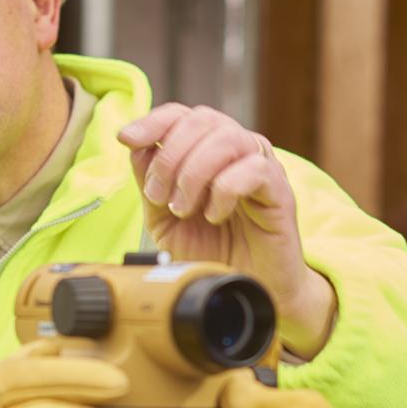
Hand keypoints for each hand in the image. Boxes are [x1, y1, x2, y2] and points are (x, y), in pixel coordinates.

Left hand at [117, 104, 335, 355]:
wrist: (245, 292)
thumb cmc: (211, 255)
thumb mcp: (164, 221)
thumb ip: (150, 185)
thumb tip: (137, 149)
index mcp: (208, 152)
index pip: (182, 115)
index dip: (153, 121)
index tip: (126, 139)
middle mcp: (236, 152)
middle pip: (202, 120)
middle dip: (170, 156)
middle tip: (159, 197)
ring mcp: (261, 168)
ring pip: (227, 138)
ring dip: (194, 173)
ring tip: (183, 209)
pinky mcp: (280, 192)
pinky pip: (254, 169)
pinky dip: (224, 190)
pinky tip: (215, 215)